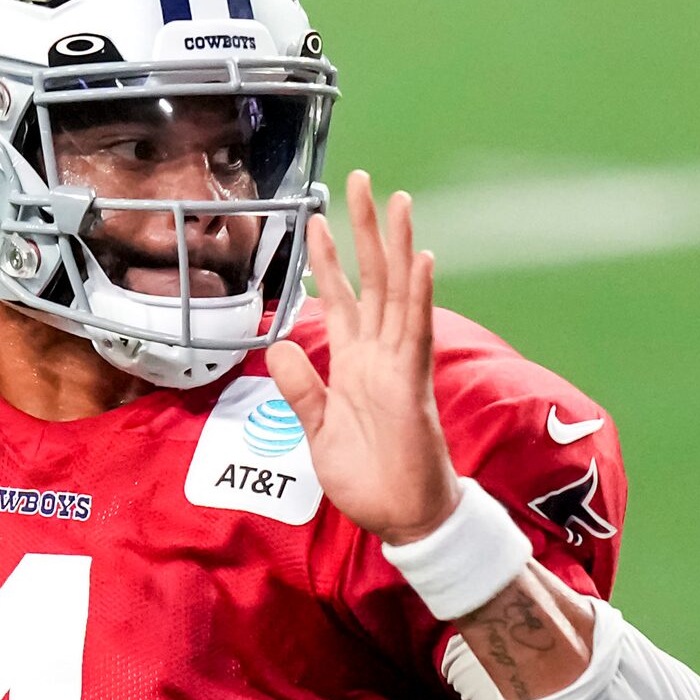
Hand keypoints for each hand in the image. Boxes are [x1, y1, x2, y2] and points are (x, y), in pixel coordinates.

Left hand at [264, 170, 460, 546]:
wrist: (401, 518)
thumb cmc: (367, 478)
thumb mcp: (317, 430)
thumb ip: (302, 388)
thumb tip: (278, 347)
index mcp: (354, 364)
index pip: (342, 298)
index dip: (329, 260)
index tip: (317, 220)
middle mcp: (379, 355)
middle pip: (373, 279)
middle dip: (364, 230)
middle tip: (359, 181)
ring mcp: (399, 365)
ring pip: (399, 292)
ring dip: (397, 245)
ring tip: (397, 199)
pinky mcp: (413, 383)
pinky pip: (417, 330)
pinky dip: (420, 294)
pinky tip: (421, 257)